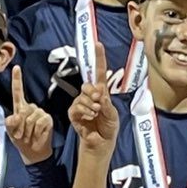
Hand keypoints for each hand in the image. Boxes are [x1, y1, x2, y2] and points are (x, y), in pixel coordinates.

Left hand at [4, 67, 54, 163]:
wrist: (33, 152)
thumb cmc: (21, 139)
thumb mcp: (10, 131)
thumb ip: (10, 122)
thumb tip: (17, 116)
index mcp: (20, 107)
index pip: (18, 91)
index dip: (17, 79)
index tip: (16, 67)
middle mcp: (31, 107)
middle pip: (23, 110)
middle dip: (20, 125)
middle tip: (21, 135)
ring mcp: (40, 112)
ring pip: (30, 118)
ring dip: (27, 130)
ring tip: (28, 136)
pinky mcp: (47, 119)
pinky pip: (39, 123)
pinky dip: (36, 132)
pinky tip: (37, 135)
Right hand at [69, 41, 120, 155]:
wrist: (101, 143)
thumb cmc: (109, 128)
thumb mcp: (113, 115)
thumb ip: (106, 104)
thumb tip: (100, 94)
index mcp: (101, 93)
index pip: (99, 72)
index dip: (99, 58)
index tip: (98, 45)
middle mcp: (90, 96)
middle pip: (87, 85)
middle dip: (92, 92)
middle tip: (98, 100)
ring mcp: (81, 104)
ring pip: (82, 97)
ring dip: (90, 105)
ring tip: (96, 113)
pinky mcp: (74, 113)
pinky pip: (76, 107)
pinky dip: (85, 112)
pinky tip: (90, 117)